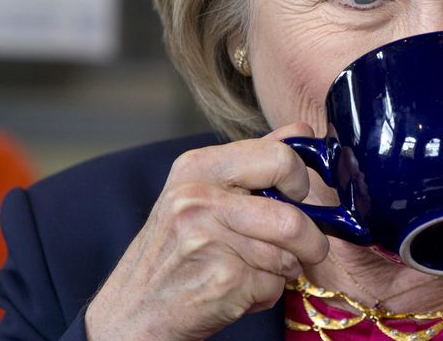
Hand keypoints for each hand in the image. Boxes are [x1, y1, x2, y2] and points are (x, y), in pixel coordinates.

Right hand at [85, 123, 328, 340]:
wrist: (131, 313)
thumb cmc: (174, 251)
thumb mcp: (202, 192)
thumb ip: (255, 160)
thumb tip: (302, 130)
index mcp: (198, 167)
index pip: (280, 157)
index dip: (298, 181)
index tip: (294, 196)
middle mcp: (198, 199)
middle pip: (291, 217)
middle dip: (311, 241)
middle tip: (307, 248)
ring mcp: (208, 240)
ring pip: (287, 256)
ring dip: (284, 270)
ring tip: (254, 270)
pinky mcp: (221, 280)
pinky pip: (274, 286)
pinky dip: (266, 293)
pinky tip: (238, 290)